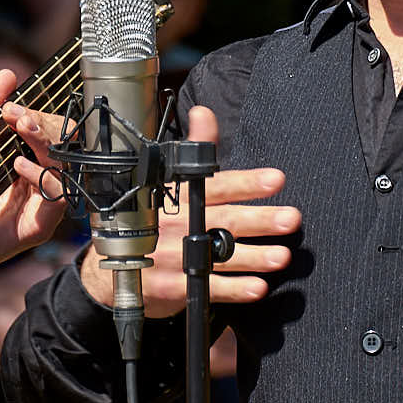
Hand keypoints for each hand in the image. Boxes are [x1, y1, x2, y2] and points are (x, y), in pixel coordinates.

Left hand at [0, 68, 71, 297]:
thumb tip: (7, 73)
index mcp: (38, 160)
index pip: (54, 132)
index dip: (37, 116)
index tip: (11, 107)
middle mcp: (48, 180)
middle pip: (65, 147)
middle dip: (45, 127)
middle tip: (20, 116)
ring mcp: (47, 205)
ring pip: (65, 169)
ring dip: (46, 145)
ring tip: (23, 129)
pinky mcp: (41, 227)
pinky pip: (57, 200)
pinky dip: (44, 178)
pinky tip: (20, 165)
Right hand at [78, 105, 299, 317]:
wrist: (112, 269)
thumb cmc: (149, 220)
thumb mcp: (165, 182)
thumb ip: (194, 152)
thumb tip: (205, 112)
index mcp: (180, 196)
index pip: (217, 185)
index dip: (246, 182)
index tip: (275, 180)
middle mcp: (178, 224)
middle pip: (223, 220)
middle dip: (259, 219)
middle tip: (291, 218)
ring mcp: (174, 256)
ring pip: (219, 256)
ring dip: (253, 257)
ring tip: (281, 256)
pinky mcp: (172, 286)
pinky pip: (206, 288)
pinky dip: (232, 289)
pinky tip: (257, 287)